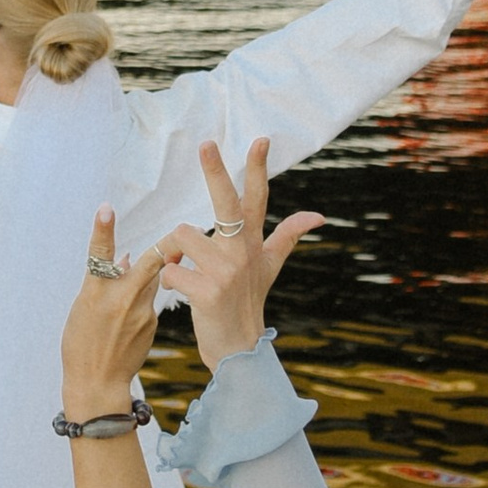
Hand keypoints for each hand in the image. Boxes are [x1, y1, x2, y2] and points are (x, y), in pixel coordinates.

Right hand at [60, 208, 163, 421]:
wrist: (97, 383)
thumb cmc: (81, 344)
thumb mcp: (85, 307)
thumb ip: (105, 281)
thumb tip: (125, 260)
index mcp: (96, 292)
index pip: (100, 254)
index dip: (103, 230)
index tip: (106, 210)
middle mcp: (121, 299)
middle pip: (150, 262)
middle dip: (168, 246)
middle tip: (183, 231)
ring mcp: (140, 313)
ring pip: (152, 282)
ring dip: (150, 275)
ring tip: (135, 286)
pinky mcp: (151, 324)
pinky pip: (150, 303)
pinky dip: (142, 301)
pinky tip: (128, 321)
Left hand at [154, 141, 321, 372]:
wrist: (239, 348)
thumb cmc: (248, 302)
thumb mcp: (270, 267)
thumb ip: (288, 236)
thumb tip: (319, 215)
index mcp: (252, 242)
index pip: (257, 198)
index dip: (258, 168)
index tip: (260, 138)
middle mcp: (242, 252)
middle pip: (227, 203)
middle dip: (215, 171)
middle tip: (205, 143)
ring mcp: (226, 271)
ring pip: (182, 236)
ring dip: (174, 253)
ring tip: (184, 271)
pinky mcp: (208, 291)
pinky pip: (172, 269)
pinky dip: (168, 279)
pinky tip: (180, 291)